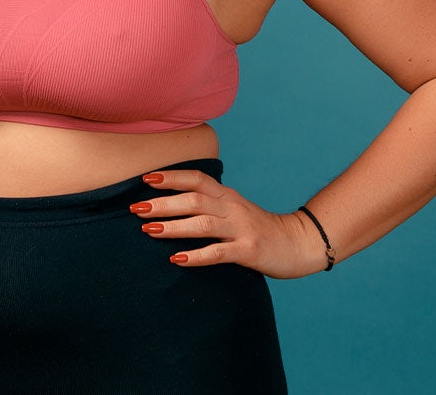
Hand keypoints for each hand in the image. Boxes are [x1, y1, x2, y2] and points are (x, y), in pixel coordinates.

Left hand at [129, 168, 327, 278]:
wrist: (298, 243)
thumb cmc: (259, 228)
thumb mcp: (234, 209)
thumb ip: (210, 204)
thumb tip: (172, 203)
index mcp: (227, 195)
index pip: (196, 178)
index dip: (171, 177)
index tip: (146, 178)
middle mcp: (232, 207)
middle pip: (194, 199)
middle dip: (163, 203)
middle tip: (136, 208)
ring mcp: (241, 229)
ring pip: (203, 224)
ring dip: (174, 226)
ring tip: (149, 230)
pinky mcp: (248, 251)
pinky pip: (218, 253)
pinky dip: (196, 256)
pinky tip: (176, 259)